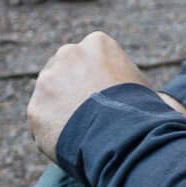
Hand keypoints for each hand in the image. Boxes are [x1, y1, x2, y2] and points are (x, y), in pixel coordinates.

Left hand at [26, 32, 185, 162]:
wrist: (126, 136)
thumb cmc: (144, 113)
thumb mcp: (142, 86)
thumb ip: (125, 82)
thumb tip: (149, 98)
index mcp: (98, 43)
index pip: (88, 58)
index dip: (95, 82)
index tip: (103, 101)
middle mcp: (69, 53)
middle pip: (64, 71)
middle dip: (71, 90)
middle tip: (89, 118)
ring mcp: (48, 80)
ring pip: (49, 95)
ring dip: (59, 110)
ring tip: (82, 134)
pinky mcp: (36, 107)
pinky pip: (41, 120)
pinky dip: (52, 133)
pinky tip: (72, 143)